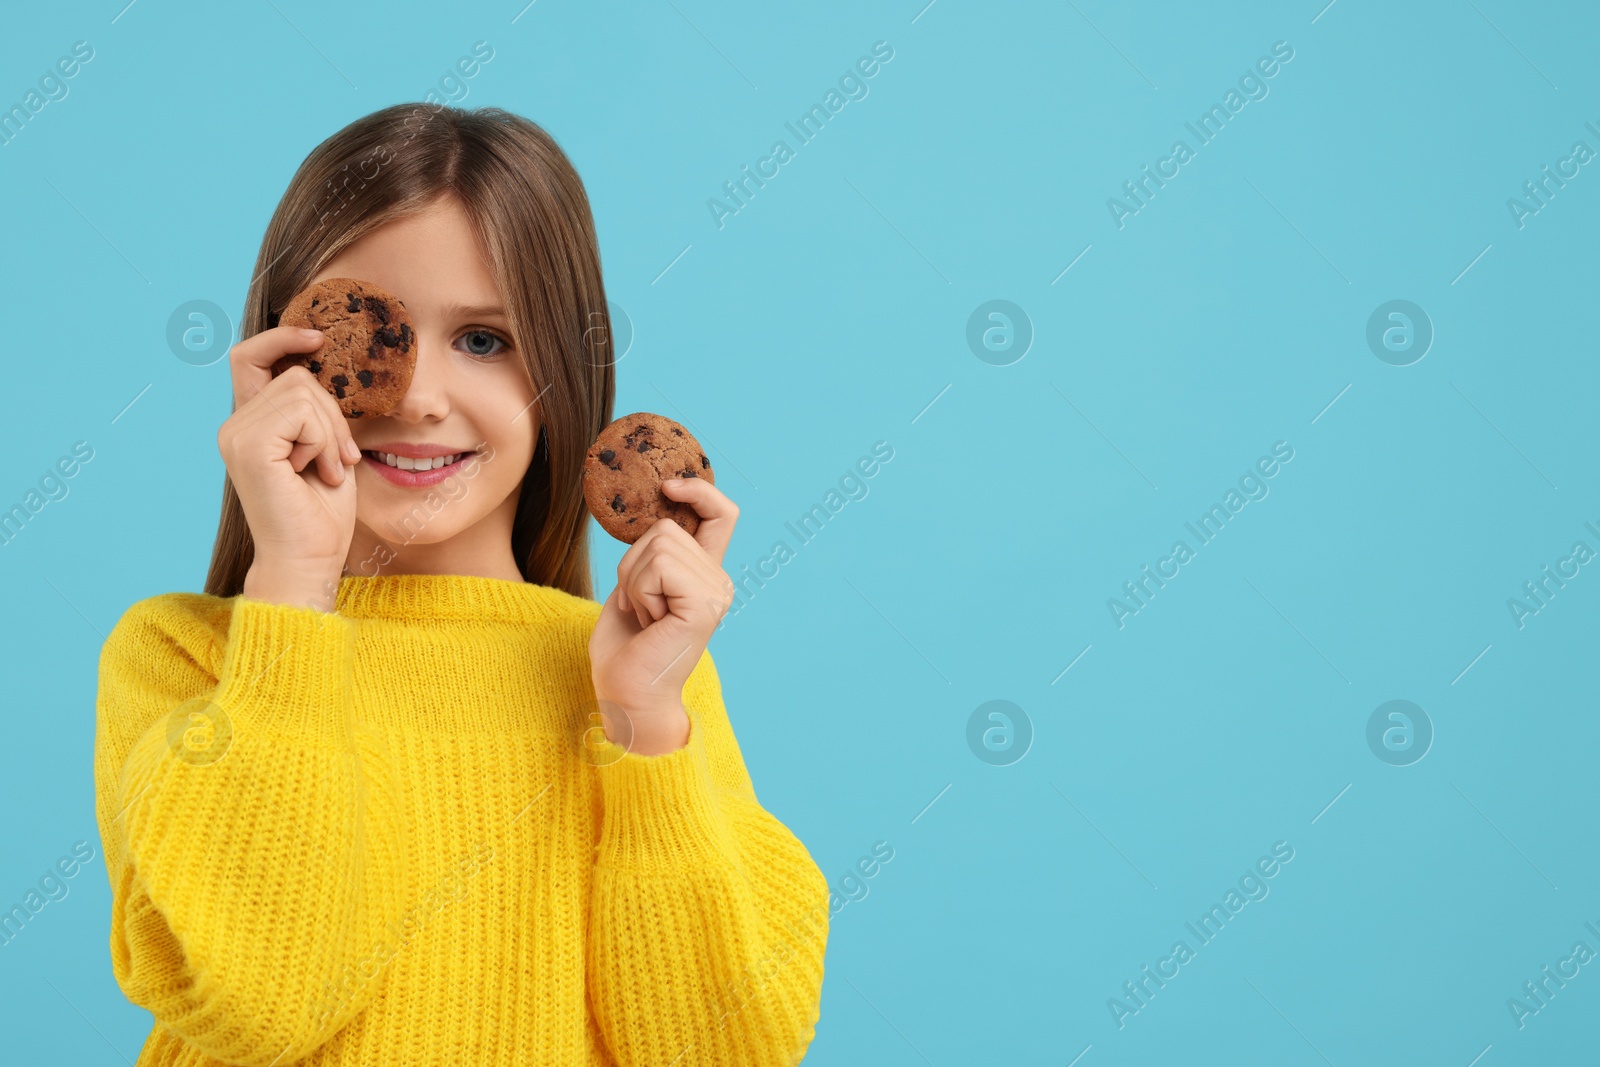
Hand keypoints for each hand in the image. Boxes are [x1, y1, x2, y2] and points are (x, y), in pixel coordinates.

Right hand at [220, 326, 361, 604]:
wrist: (310, 560)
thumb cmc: (321, 512)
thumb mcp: (324, 446)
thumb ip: (315, 410)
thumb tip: (324, 362)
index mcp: (249, 423)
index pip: (250, 356)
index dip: (282, 338)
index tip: (319, 338)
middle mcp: (234, 425)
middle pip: (296, 376)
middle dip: (333, 415)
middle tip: (339, 460)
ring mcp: (237, 434)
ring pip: (303, 391)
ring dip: (331, 432)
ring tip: (327, 471)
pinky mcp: (249, 446)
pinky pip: (303, 413)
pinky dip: (324, 442)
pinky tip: (318, 474)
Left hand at [588, 477, 738, 755]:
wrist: (626, 698)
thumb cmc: (624, 650)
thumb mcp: (635, 587)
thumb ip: (652, 553)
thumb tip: (655, 508)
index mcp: (705, 576)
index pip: (721, 514)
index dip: (699, 490)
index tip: (669, 486)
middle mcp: (718, 581)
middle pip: (667, 527)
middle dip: (633, 563)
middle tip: (638, 609)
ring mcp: (715, 592)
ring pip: (658, 544)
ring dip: (634, 581)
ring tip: (643, 618)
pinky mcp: (703, 605)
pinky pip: (657, 567)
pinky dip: (638, 592)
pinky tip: (648, 623)